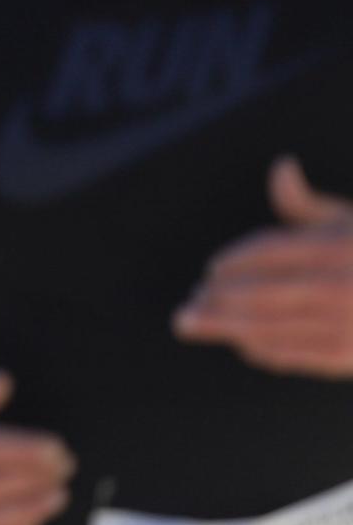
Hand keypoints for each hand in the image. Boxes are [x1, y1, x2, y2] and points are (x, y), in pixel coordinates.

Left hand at [174, 157, 352, 376]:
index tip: (210, 270)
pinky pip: (295, 354)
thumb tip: (280, 167)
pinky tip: (241, 344)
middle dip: (218, 300)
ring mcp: (347, 324)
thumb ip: (307, 206)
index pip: (273, 250)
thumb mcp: (351, 223)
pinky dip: (264, 350)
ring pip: (273, 326)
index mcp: (341, 247)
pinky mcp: (348, 358)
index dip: (237, 260)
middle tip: (187, 305)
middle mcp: (344, 284)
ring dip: (226, 327)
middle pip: (264, 292)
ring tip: (192, 325)